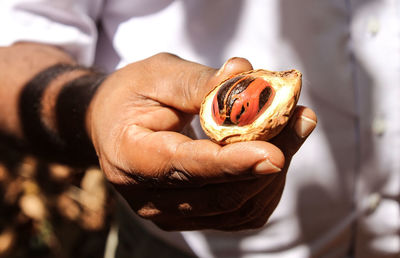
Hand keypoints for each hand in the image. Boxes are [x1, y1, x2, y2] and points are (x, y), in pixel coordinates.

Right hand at [87, 53, 316, 230]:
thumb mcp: (157, 75)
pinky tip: (272, 152)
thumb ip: (198, 81)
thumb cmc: (133, 95)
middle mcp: (148, 198)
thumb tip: (245, 73)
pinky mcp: (191, 217)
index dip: (230, 163)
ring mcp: (170, 214)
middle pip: (219, 194)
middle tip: (301, 119)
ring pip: (237, 209)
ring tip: (291, 128)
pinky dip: (264, 185)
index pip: (184, 167)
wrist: (112, 126)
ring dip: (273, 172)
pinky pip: (239, 213)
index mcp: (130, 156)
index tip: (274, 153)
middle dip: (269, 159)